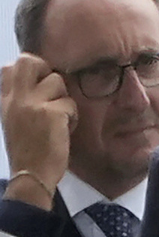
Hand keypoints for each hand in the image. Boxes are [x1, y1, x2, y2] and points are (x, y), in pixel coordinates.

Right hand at [1, 54, 75, 209]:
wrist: (31, 175)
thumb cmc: (27, 151)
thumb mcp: (14, 121)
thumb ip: (21, 101)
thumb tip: (39, 82)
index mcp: (5, 100)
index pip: (9, 67)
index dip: (30, 70)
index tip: (40, 87)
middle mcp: (15, 98)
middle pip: (29, 61)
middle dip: (46, 70)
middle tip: (53, 92)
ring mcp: (32, 104)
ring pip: (57, 81)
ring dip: (64, 100)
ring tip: (60, 119)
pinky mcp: (52, 112)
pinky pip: (71, 103)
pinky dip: (73, 117)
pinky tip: (65, 130)